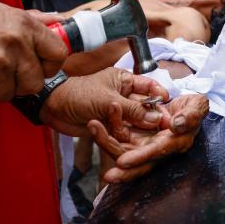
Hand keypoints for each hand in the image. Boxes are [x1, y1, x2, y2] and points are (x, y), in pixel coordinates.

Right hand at [0, 2, 66, 103]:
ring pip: (9, 94)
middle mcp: (15, 46)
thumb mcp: (7, 12)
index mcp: (26, 27)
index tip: (41, 66)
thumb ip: (36, 20)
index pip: (58, 54)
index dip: (51, 64)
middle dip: (22, 82)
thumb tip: (60, 21)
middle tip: (8, 73)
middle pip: (35, 83)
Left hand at [39, 67, 169, 136]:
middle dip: (154, 116)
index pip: (148, 86)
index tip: (170, 105)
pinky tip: (136, 142)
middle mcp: (124, 95)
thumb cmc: (78, 95)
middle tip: (165, 127)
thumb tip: (156, 118)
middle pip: (145, 106)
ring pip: (136, 121)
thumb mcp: (108, 100)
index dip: (160, 95)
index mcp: (125, 80)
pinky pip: (125, 131)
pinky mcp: (111, 126)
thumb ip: (133, 110)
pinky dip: (128, 136)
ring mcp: (118, 112)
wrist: (54, 109)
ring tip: (152, 137)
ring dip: (141, 128)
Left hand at [89, 94, 208, 182]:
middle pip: (137, 163)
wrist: (182, 103)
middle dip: (123, 171)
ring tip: (94, 127)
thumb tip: (176, 125)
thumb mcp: (198, 106)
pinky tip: (95, 124)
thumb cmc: (192, 107)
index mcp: (174, 142)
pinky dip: (106, 131)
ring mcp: (144, 143)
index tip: (124, 162)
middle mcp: (157, 147)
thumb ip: (191, 115)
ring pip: (122, 150)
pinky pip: (117, 136)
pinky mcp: (134, 136)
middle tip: (108, 176)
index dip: (141, 157)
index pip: (157, 152)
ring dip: (106, 141)